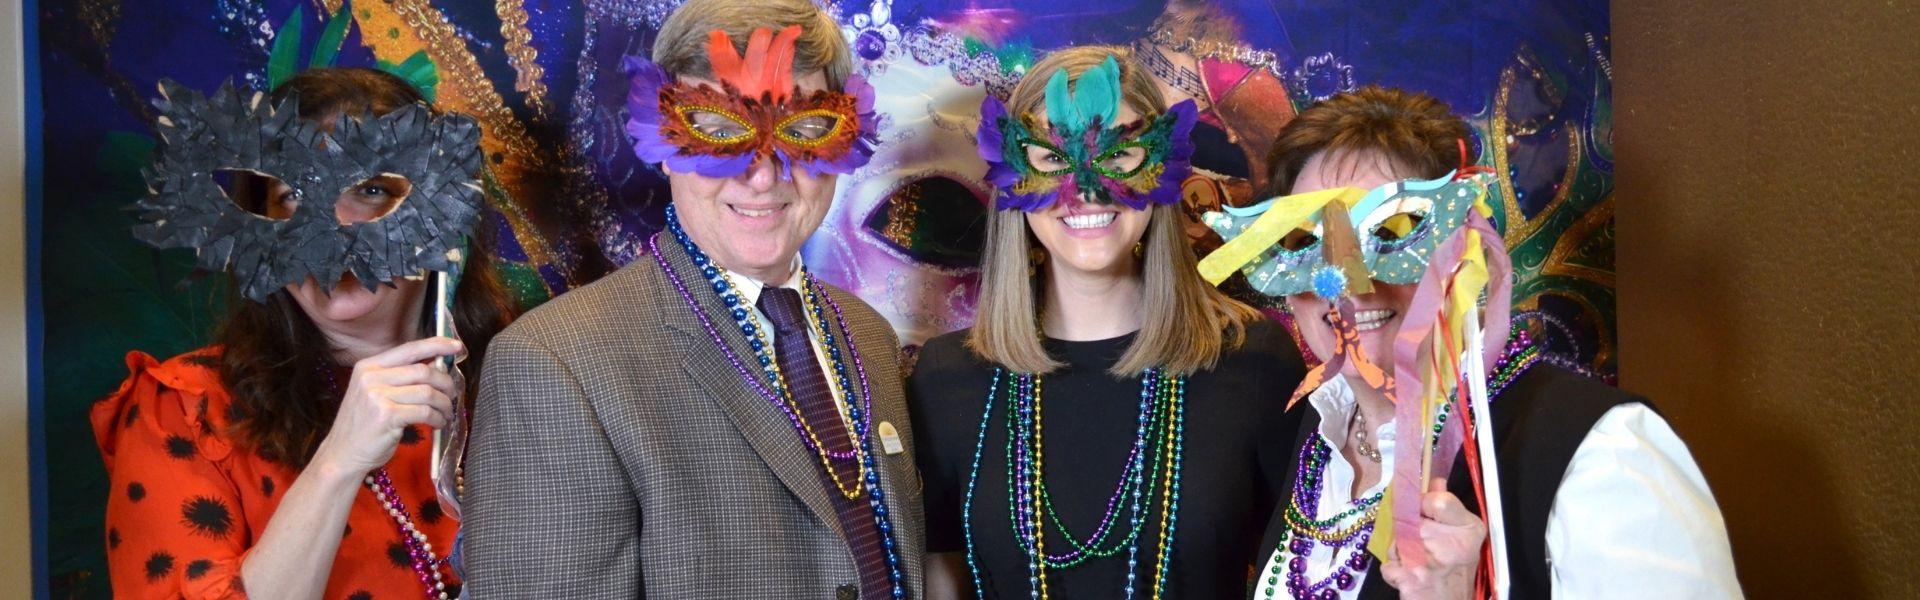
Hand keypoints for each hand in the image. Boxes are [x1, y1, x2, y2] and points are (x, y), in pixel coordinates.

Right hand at [311, 337, 463, 476]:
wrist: (342, 453)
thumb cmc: (363, 424)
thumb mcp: (374, 393)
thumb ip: (399, 377)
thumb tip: (437, 366)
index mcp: (368, 366)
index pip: (409, 349)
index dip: (436, 345)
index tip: (457, 346)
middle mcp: (371, 377)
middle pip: (423, 371)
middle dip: (445, 382)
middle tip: (452, 394)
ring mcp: (377, 396)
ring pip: (427, 392)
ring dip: (444, 404)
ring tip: (446, 413)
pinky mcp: (387, 416)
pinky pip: (425, 412)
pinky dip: (438, 418)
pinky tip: (438, 424)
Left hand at [1380, 477, 1486, 599]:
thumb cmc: (1456, 570)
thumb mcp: (1462, 537)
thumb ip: (1447, 507)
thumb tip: (1434, 479)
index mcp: (1469, 529)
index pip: (1436, 500)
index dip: (1422, 503)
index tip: (1423, 511)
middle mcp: (1451, 545)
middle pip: (1409, 521)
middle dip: (1407, 532)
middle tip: (1421, 545)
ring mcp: (1428, 563)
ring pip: (1395, 542)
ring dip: (1399, 552)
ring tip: (1417, 563)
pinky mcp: (1410, 580)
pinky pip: (1388, 564)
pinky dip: (1393, 572)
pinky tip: (1409, 577)